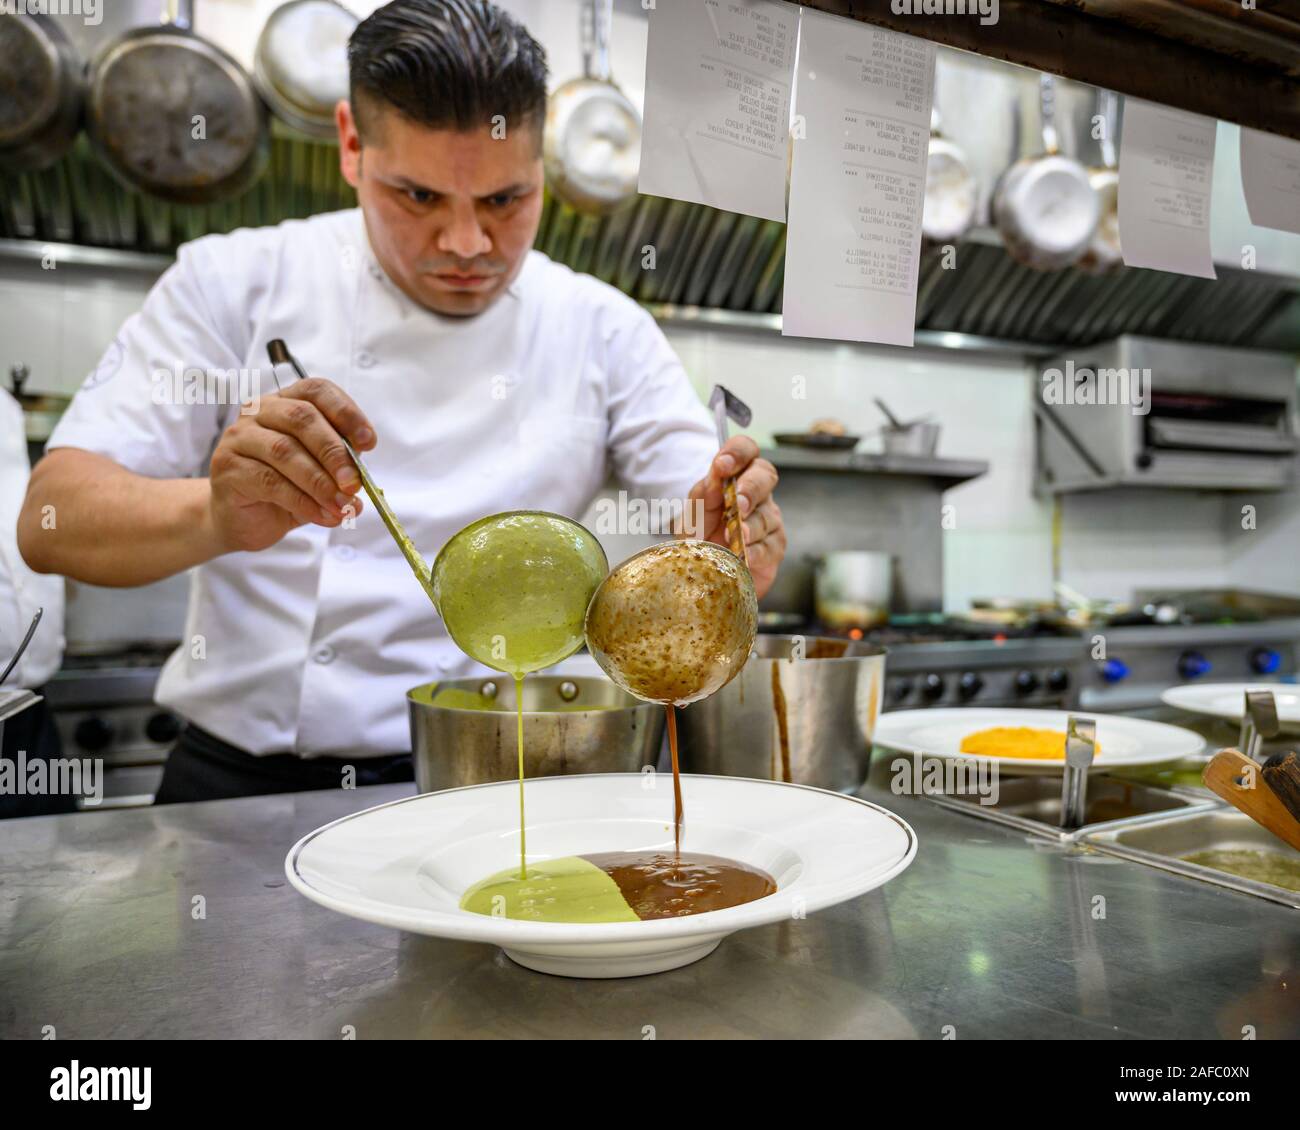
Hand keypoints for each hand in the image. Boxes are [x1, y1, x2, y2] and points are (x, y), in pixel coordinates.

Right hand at [207, 378, 373, 552]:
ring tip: (341, 505)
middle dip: (334, 452)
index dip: (346, 413)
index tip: (369, 442)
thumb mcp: (320, 475)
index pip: (317, 391)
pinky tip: (321, 515)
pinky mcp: (227, 467)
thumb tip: (360, 486)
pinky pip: (269, 481)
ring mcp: (239, 437)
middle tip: (354, 483)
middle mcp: (259, 411)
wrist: (240, 518)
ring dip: (319, 482)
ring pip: (284, 451)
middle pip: (302, 418)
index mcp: (286, 401)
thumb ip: (339, 472)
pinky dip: (301, 501)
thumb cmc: (283, 490)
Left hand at [685, 436, 784, 599]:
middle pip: (765, 476)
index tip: (722, 464)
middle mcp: (757, 493)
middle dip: (750, 487)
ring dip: (749, 525)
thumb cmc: (701, 533)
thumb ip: (703, 493)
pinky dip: (755, 551)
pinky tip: (743, 555)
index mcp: (737, 475)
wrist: (702, 569)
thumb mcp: (693, 512)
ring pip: (766, 515)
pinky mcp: (774, 548)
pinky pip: (769, 546)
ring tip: (732, 536)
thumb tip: (716, 477)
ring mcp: (768, 520)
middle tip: (737, 502)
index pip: (746, 450)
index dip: (738, 452)